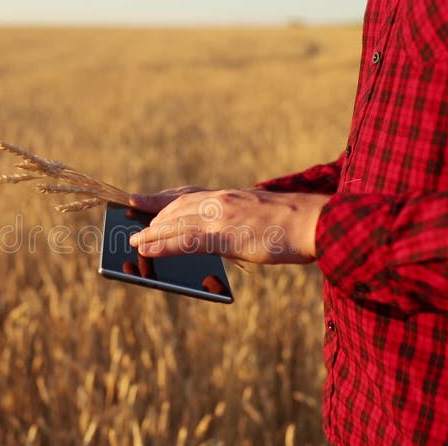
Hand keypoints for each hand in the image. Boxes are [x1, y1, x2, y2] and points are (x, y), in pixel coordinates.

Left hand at [129, 189, 330, 263]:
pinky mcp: (225, 235)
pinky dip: (162, 245)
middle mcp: (221, 201)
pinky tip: (146, 249)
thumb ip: (238, 221)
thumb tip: (224, 237)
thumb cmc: (294, 225)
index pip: (187, 194)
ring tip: (134, 241)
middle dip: (151, 215)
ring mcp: (221, 216)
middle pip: (176, 206)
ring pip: (176, 222)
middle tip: (131, 223)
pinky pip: (185, 241)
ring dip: (151, 232)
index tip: (140, 199)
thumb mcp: (260, 216)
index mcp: (230, 196)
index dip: (160, 198)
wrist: (316, 223)